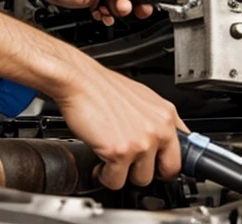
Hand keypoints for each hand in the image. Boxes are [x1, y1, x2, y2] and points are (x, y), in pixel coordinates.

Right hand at [54, 54, 186, 188]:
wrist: (77, 79)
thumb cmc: (101, 86)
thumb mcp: (141, 96)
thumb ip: (156, 118)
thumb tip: (166, 137)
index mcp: (165, 114)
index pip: (184, 152)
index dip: (169, 163)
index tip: (164, 168)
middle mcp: (157, 128)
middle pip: (167, 172)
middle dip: (148, 171)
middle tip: (133, 164)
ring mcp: (140, 142)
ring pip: (141, 179)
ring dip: (124, 173)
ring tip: (113, 159)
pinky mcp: (120, 152)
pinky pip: (116, 181)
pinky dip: (106, 176)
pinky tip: (101, 162)